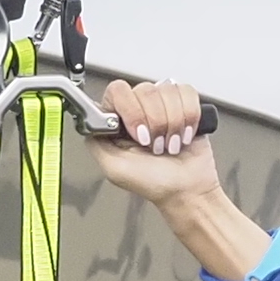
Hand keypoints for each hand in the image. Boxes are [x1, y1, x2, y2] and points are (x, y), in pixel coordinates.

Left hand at [86, 76, 221, 200]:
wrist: (186, 190)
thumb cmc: (154, 183)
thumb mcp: (114, 169)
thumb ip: (95, 142)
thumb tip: (90, 121)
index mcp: (117, 121)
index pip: (117, 91)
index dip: (131, 110)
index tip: (138, 135)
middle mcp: (138, 108)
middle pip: (146, 91)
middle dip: (155, 123)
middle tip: (154, 145)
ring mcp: (161, 104)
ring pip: (168, 92)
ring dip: (172, 123)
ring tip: (169, 144)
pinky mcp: (185, 104)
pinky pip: (187, 93)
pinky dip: (189, 117)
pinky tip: (182, 135)